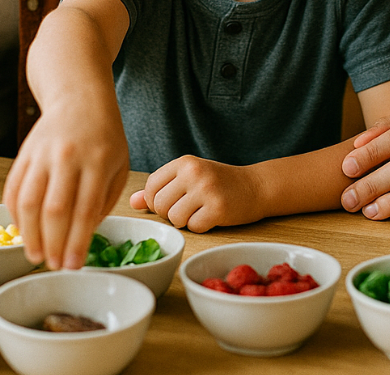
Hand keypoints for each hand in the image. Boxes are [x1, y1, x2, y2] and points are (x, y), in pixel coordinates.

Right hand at [3, 107, 128, 269]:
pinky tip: (23, 231)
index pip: (85, 210)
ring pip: (28, 201)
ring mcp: (42, 154)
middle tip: (53, 266)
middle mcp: (68, 157)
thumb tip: (82, 235)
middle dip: (52, 244)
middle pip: (54, 209)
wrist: (79, 97)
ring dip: (29, 235)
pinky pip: (13, 189)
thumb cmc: (105, 137)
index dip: (77, 242)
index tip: (73, 265)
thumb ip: (104, 201)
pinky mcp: (23, 154)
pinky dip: (14, 215)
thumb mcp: (119, 165)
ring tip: (34, 255)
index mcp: (98, 161)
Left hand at [130, 156, 263, 232]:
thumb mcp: (189, 178)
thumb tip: (132, 202)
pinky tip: (211, 216)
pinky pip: (194, 227)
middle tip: (186, 209)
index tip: (170, 202)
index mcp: (184, 162)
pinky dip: (201, 227)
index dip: (155, 201)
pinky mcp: (218, 208)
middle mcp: (194, 172)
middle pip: (160, 205)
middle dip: (169, 214)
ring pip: (174, 218)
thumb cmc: (219, 183)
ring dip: (184, 222)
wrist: (256, 186)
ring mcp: (206, 190)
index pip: (151, 186)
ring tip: (198, 212)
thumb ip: (161, 188)